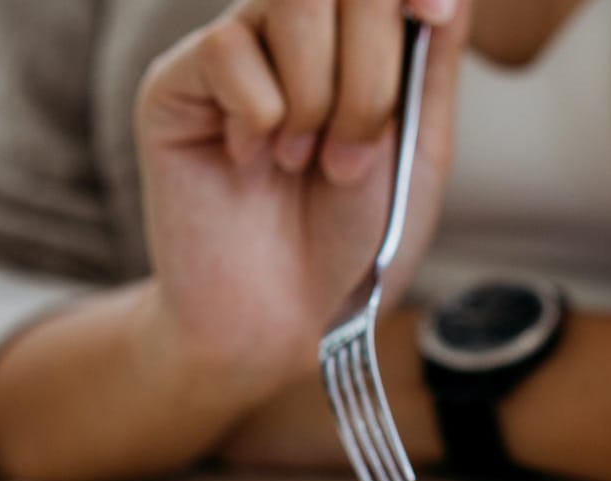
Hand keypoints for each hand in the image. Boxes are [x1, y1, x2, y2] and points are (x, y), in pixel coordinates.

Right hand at [135, 0, 467, 399]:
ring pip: (290, 2)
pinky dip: (260, 116)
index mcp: (353, 44)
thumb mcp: (419, 151)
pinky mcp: (175, 84)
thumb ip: (430, 63)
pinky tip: (250, 161)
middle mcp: (292, 36)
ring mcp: (233, 53)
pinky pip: (228, 50)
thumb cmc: (352, 240)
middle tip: (353, 156)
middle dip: (369, 74)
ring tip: (307, 163)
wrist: (286, 319)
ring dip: (319, 98)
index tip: (435, 14)